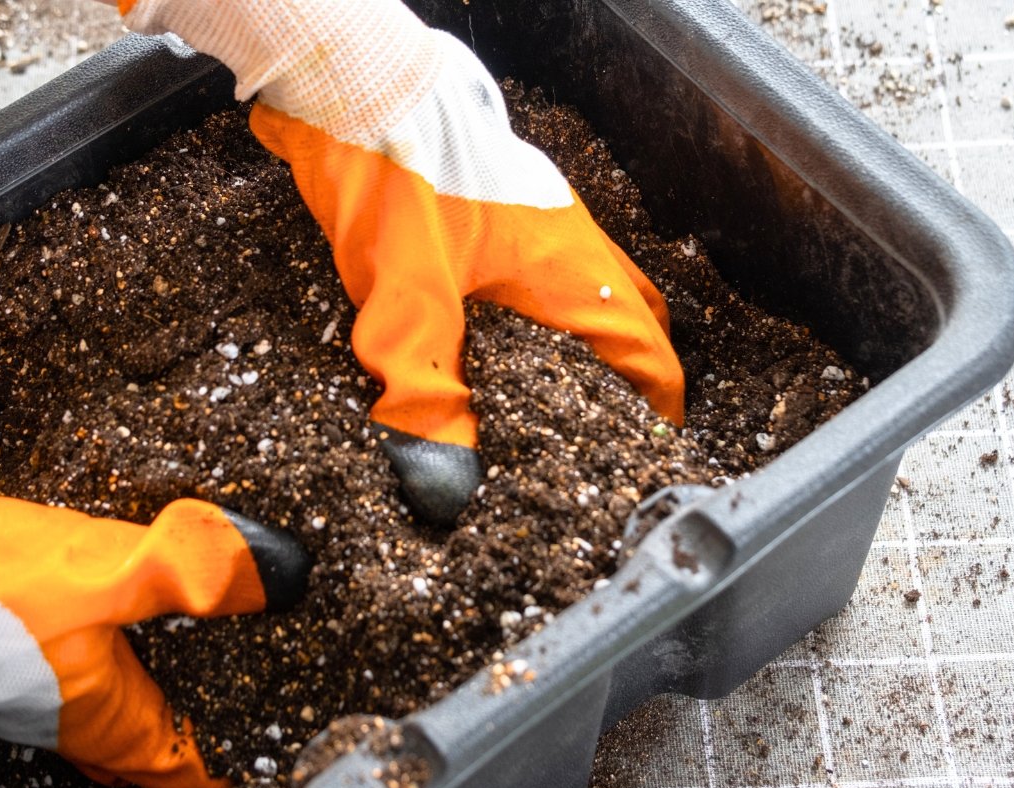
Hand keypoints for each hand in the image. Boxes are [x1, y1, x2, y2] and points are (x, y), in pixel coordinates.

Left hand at [115, 0, 685, 526]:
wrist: (358, 87)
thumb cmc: (391, 174)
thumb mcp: (403, 296)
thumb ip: (425, 387)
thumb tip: (440, 474)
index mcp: (570, 270)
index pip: (647, 351)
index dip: (655, 411)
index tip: (646, 456)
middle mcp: (573, 243)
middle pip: (637, 319)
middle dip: (633, 378)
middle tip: (607, 431)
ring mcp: (543, 220)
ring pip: (598, 290)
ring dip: (594, 341)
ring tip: (560, 397)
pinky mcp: (504, 210)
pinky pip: (556, 268)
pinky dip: (554, 310)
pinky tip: (506, 338)